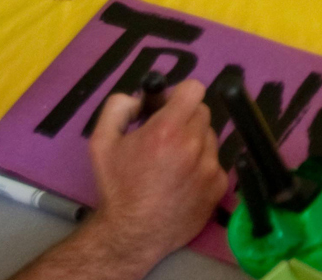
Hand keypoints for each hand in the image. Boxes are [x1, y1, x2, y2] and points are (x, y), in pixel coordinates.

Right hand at [86, 80, 226, 265]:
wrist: (132, 233)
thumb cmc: (116, 186)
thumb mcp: (101, 141)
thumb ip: (118, 107)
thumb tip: (140, 98)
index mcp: (167, 130)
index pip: (194, 89)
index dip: (179, 94)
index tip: (168, 107)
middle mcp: (194, 145)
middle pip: (202, 112)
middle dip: (184, 118)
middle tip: (165, 135)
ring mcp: (211, 166)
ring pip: (210, 137)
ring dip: (194, 141)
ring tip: (172, 162)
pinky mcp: (220, 186)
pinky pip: (215, 162)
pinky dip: (202, 166)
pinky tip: (182, 180)